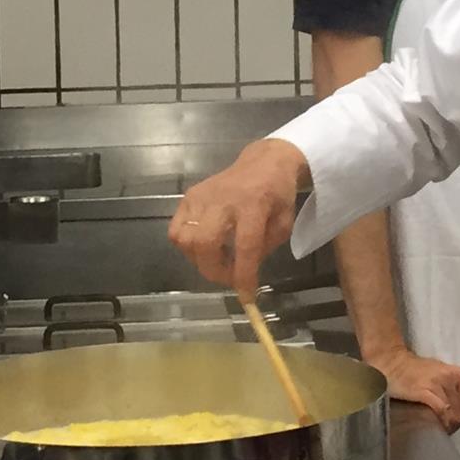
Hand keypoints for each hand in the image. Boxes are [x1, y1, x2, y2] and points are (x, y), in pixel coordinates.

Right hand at [169, 139, 309, 292]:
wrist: (263, 163)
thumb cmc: (277, 195)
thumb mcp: (284, 224)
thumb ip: (264, 249)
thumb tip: (242, 273)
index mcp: (254, 204)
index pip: (245, 245)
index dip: (243, 275)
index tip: (246, 297)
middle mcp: (224, 199)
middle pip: (206, 242)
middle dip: (215, 271)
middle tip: (229, 277)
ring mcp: (202, 196)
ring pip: (186, 239)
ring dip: (199, 260)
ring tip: (217, 260)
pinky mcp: (189, 197)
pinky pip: (176, 230)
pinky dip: (186, 246)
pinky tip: (203, 246)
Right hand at [369, 345, 459, 431]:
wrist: (393, 363)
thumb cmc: (416, 371)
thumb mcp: (442, 375)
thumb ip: (457, 392)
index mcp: (458, 374)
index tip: (453, 426)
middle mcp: (451, 377)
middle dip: (455, 424)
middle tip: (444, 430)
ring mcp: (438, 383)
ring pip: (453, 413)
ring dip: (447, 426)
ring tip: (439, 430)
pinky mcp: (424, 390)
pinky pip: (441, 411)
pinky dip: (441, 422)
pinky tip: (434, 426)